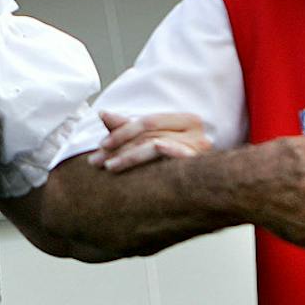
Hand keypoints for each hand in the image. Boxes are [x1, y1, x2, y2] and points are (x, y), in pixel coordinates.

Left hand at [95, 109, 211, 171]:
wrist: (208, 190)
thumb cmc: (177, 162)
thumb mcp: (152, 140)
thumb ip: (129, 127)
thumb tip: (102, 113)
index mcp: (187, 120)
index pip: (149, 121)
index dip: (122, 131)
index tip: (101, 144)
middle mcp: (197, 132)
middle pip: (149, 134)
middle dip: (119, 146)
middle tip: (96, 160)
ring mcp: (199, 149)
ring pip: (155, 145)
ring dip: (127, 156)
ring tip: (108, 167)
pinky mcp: (198, 166)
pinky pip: (171, 157)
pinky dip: (151, 158)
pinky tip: (135, 168)